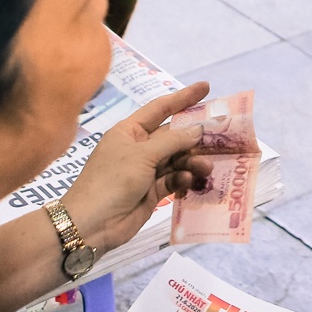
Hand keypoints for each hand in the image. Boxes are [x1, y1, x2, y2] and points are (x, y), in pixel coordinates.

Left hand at [62, 82, 213, 252]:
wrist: (91, 224)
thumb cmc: (112, 181)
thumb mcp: (142, 155)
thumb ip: (172, 141)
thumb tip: (198, 129)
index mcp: (129, 131)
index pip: (160, 108)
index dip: (183, 97)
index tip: (206, 87)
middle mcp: (138, 148)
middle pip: (173, 136)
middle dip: (195, 137)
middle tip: (220, 136)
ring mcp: (145, 171)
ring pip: (176, 159)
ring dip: (192, 161)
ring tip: (206, 167)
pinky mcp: (151, 192)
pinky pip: (173, 180)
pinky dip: (183, 179)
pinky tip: (188, 181)